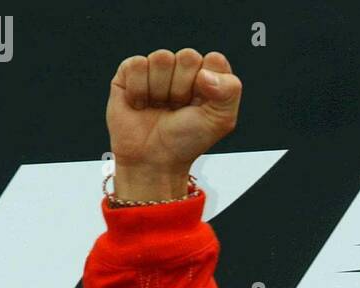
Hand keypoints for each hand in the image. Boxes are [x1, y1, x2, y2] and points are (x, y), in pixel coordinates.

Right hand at [106, 48, 241, 200]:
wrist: (153, 160)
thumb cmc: (186, 141)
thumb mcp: (220, 121)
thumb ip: (228, 91)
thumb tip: (205, 73)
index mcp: (208, 78)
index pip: (215, 60)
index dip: (209, 85)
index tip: (201, 106)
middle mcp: (183, 69)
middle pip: (188, 56)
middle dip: (184, 88)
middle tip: (178, 109)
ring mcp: (157, 68)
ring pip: (162, 58)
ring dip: (161, 91)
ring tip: (160, 107)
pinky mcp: (131, 71)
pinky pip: (137, 64)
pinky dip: (139, 90)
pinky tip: (141, 104)